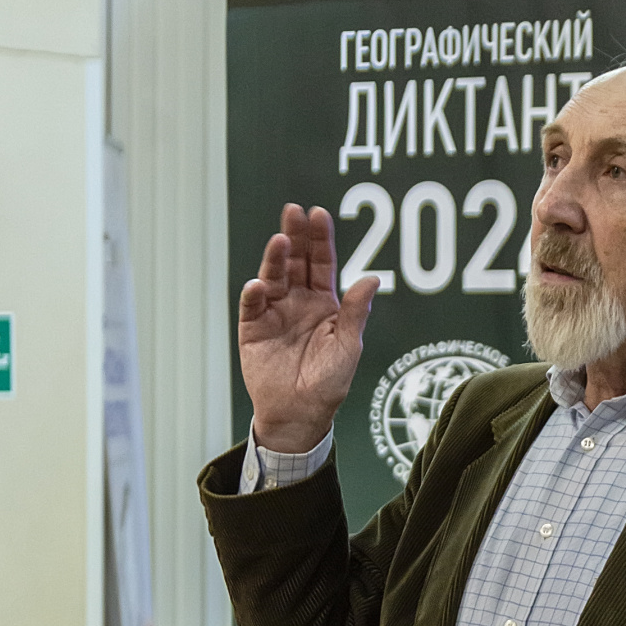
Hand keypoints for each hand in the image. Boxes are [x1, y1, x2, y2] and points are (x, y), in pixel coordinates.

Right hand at [239, 203, 379, 452]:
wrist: (300, 413)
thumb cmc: (328, 383)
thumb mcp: (348, 346)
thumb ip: (356, 313)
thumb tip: (372, 279)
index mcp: (323, 302)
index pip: (321, 263)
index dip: (320, 239)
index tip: (319, 215)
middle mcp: (297, 301)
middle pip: (295, 261)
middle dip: (296, 236)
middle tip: (294, 212)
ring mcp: (274, 313)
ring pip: (273, 277)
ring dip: (275, 258)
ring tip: (280, 241)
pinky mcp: (253, 329)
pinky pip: (252, 306)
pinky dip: (254, 294)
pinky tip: (260, 283)